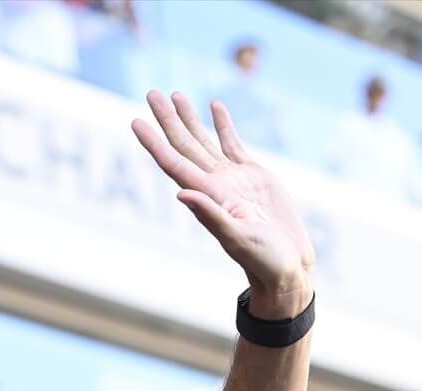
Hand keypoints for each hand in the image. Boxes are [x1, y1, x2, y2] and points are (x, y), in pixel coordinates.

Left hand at [131, 90, 315, 316]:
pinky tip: (214, 107)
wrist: (286, 266)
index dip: (154, 142)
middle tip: (151, 93)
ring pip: (205, 141)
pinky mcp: (254, 177)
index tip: (135, 121)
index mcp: (208, 195)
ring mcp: (233, 179)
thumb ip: (211, 215)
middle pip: (184, 145)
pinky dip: (224, 125)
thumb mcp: (237, 238)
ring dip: (189, 118)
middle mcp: (215, 184)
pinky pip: (233, 144)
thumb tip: (181, 193)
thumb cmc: (262, 259)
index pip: (173, 162)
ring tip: (174, 95)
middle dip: (167, 119)